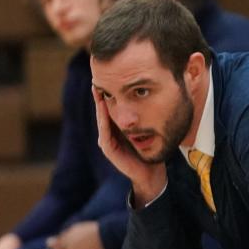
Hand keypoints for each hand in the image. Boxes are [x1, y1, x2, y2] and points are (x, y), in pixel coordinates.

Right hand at [92, 86, 166, 202]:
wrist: (151, 173)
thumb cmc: (150, 152)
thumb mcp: (147, 130)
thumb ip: (143, 117)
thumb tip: (151, 97)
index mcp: (116, 128)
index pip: (110, 107)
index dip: (109, 92)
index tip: (107, 75)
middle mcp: (109, 133)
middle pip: (103, 109)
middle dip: (100, 94)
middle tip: (98, 76)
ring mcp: (107, 141)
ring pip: (101, 118)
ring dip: (99, 103)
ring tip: (97, 88)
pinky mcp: (108, 149)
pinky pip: (105, 130)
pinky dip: (103, 118)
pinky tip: (103, 106)